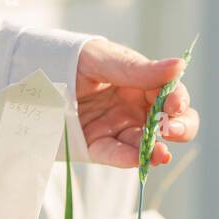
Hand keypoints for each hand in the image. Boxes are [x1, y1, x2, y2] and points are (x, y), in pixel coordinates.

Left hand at [76, 37, 199, 167]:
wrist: (38, 75)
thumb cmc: (76, 60)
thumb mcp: (107, 60)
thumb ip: (140, 70)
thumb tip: (180, 66)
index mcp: (144, 84)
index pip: (172, 95)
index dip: (178, 101)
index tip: (174, 105)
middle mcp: (137, 109)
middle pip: (172, 124)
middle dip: (180, 129)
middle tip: (172, 130)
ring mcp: (119, 129)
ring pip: (147, 145)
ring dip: (156, 151)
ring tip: (161, 154)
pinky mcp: (98, 146)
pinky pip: (116, 155)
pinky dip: (128, 158)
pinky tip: (138, 159)